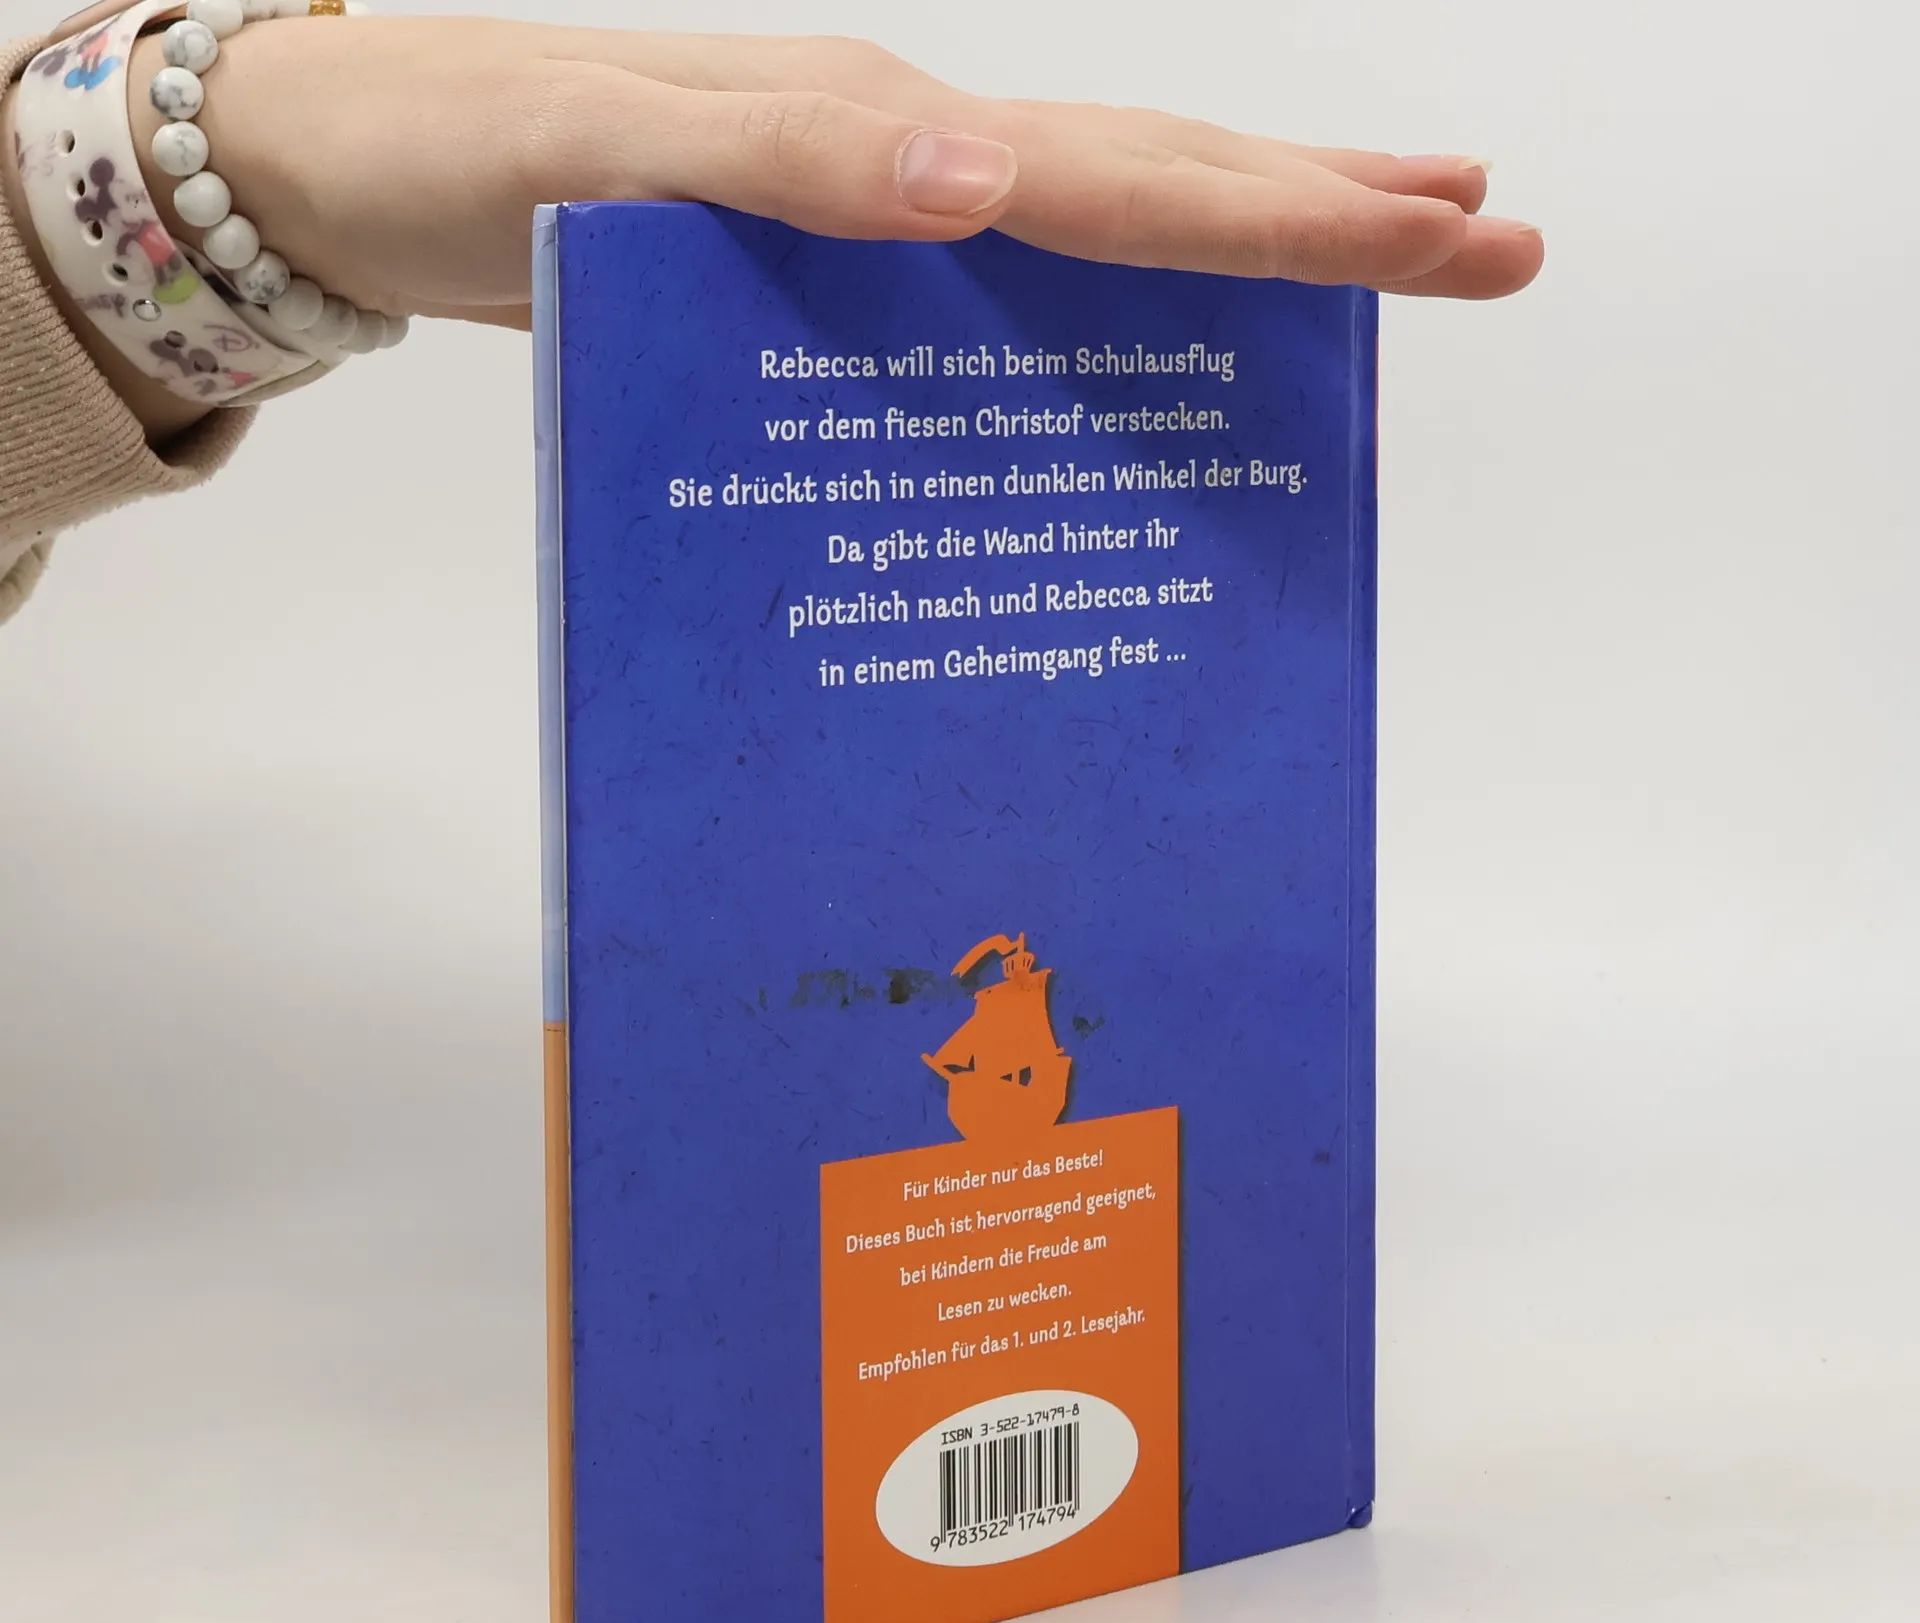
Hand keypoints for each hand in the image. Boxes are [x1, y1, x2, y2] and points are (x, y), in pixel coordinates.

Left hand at [116, 15, 1539, 333]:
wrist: (353, 172)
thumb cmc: (460, 160)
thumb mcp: (604, 156)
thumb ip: (784, 168)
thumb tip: (983, 177)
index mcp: (880, 138)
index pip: (1123, 182)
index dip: (1291, 217)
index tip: (1449, 232)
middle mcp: (905, 165)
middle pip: (1152, 189)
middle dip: (1331, 220)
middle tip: (1496, 238)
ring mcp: (879, 216)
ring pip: (1097, 230)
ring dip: (1246, 247)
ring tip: (1383, 251)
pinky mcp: (838, 274)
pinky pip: (1004, 296)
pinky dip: (1108, 311)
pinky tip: (1153, 346)